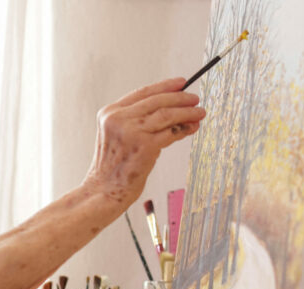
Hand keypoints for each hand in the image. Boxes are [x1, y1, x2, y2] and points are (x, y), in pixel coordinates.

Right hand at [83, 77, 205, 206]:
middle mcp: (119, 118)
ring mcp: (131, 131)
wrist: (103, 191)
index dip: (165, 86)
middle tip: (195, 99)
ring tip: (200, 113)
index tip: (181, 83)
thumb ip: (135, 121)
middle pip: (157, 100)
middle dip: (180, 98)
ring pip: (167, 114)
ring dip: (187, 112)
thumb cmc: (112, 168)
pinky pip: (170, 133)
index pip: (142, 92)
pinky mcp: (144, 146)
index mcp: (109, 113)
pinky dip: (184, 129)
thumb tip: (171, 109)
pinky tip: (192, 128)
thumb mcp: (117, 136)